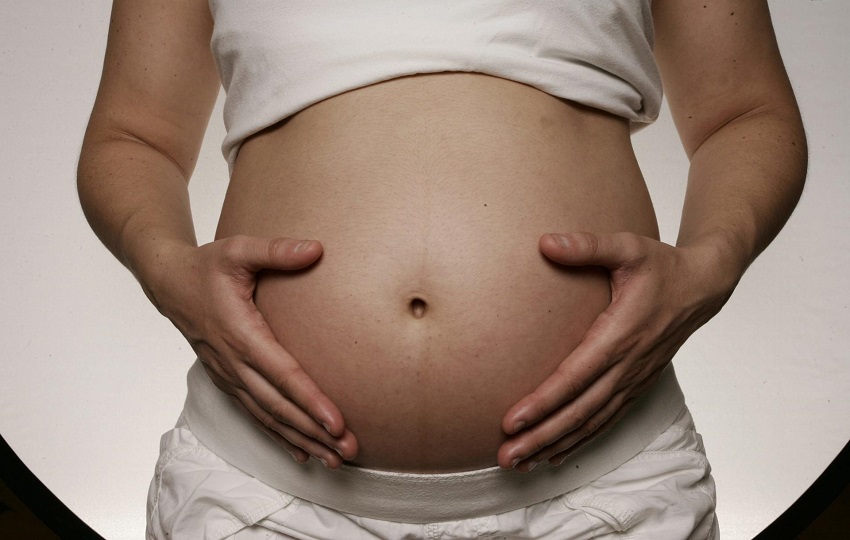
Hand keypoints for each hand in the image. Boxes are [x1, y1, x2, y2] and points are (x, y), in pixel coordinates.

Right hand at [144, 235, 357, 467]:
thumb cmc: (206, 265)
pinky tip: (301, 453)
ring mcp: (228, 375)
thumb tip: (317, 249)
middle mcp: (233, 362)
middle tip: (348, 450)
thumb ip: (276, 250)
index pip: (282, 374)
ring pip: (268, 417)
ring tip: (333, 459)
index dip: (310, 400)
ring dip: (301, 440)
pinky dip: (279, 436)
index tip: (337, 422)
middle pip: (279, 406)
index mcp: (240, 333)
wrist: (168, 282)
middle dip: (314, 431)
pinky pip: (255, 414)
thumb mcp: (239, 249)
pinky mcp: (227, 380)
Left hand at [497, 232, 737, 471]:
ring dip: (555, 445)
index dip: (543, 401)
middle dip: (541, 437)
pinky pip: (606, 420)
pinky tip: (554, 454)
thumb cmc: (662, 266)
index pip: (575, 376)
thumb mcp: (628, 247)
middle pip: (579, 411)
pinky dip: (579, 441)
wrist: (703, 286)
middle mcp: (627, 365)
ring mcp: (634, 379)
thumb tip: (545, 242)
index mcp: (621, 334)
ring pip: (591, 422)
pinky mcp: (636, 384)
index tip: (512, 421)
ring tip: (520, 464)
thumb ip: (588, 246)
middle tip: (505, 456)